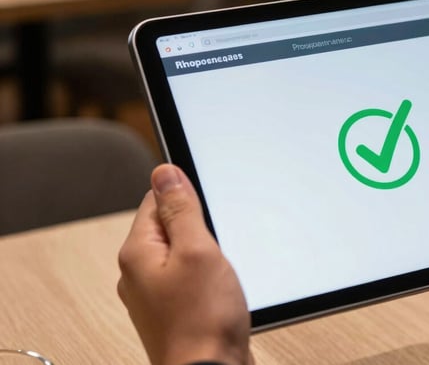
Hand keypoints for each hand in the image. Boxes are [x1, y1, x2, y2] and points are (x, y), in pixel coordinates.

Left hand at [118, 164, 252, 364]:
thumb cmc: (203, 322)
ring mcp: (156, 295)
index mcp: (137, 253)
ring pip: (184, 255)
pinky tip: (222, 291)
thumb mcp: (198, 251)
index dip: (188, 199)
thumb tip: (164, 173)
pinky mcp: (175, 311)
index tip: (209, 209)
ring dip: (208, 257)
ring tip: (222, 274)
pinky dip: (209, 279)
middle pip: (171, 228)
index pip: (155, 201)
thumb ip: (181, 210)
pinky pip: (191, 279)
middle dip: (201, 231)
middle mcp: (139, 274)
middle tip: (219, 248)